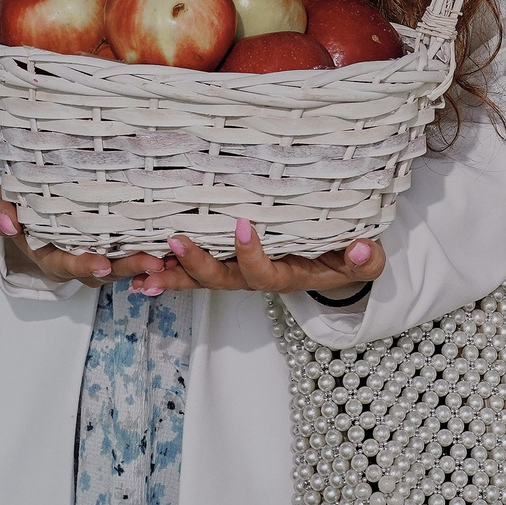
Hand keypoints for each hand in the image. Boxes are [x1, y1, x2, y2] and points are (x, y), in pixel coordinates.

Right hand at [0, 188, 168, 287]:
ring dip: (145, 264)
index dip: (83, 264)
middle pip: (104, 270)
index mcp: (49, 254)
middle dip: (127, 267)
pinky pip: (131, 253)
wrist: (28, 203)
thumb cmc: (15, 205)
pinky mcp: (113, 244)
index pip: (67, 264)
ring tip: (170, 256)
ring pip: (123, 266)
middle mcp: (76, 260)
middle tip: (152, 261)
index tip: (101, 262)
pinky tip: (174, 247)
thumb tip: (7, 223)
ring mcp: (96, 254)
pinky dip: (150, 253)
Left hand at [133, 218, 383, 298]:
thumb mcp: (363, 261)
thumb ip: (364, 259)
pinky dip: (169, 271)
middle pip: (222, 280)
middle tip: (175, 242)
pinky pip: (194, 271)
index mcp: (285, 276)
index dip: (251, 253)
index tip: (242, 224)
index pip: (264, 272)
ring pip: (201, 279)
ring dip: (172, 274)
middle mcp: (256, 277)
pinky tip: (141, 271)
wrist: (334, 266)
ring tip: (143, 270)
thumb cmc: (346, 258)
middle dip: (197, 264)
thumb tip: (362, 248)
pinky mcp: (227, 263)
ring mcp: (238, 272)